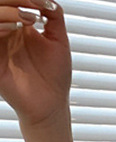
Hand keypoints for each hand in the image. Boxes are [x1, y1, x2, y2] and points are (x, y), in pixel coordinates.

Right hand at [0, 0, 70, 126]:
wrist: (52, 104)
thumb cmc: (55, 76)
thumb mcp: (59, 41)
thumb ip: (54, 16)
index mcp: (17, 24)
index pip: (11, 1)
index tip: (43, 4)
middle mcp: (5, 31)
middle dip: (15, 0)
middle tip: (35, 10)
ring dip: (7, 10)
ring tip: (29, 18)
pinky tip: (15, 28)